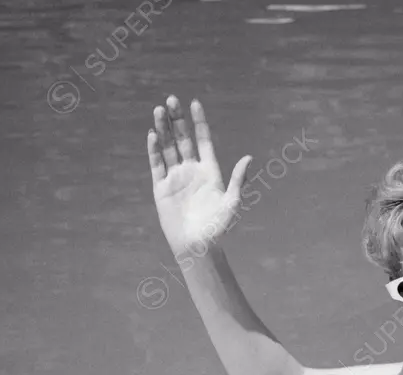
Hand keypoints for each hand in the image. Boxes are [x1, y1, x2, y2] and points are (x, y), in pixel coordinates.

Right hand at [147, 95, 251, 256]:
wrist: (198, 246)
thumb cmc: (218, 227)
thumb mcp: (232, 202)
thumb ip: (238, 179)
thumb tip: (249, 158)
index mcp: (210, 171)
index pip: (203, 140)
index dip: (199, 122)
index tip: (195, 103)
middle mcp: (192, 171)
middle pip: (182, 139)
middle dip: (177, 120)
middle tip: (171, 100)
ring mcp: (176, 178)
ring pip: (168, 147)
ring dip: (163, 128)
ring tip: (158, 109)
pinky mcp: (162, 187)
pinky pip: (157, 164)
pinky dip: (154, 149)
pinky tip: (153, 134)